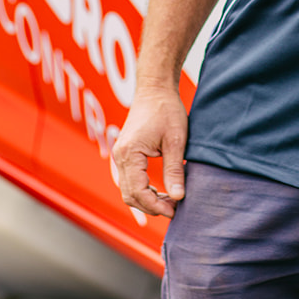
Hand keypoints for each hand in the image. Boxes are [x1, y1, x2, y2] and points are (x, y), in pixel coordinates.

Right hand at [111, 86, 188, 216]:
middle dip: (151, 206)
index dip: (155, 206)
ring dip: (148, 200)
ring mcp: (120, 155)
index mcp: (130, 153)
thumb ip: (175, 170)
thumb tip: (179, 197)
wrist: (155, 88)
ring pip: (129, 190)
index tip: (174, 210)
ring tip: (171, 201)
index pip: (138, 192)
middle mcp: (120, 156)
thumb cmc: (166, 109)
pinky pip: (130, 180)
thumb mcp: (176, 140)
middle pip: (130, 195)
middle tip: (174, 209)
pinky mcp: (125, 154)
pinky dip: (144, 190)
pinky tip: (161, 191)